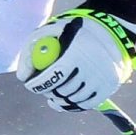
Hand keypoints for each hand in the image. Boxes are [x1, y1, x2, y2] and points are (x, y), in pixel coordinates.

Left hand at [14, 0, 135, 111]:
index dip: (37, 84)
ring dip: (60, 97)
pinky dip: (73, 104)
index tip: (30, 84)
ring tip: (55, 89)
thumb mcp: (54, 29)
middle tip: (43, 87)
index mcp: (78, 52)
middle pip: (62, 91)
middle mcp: (92, 68)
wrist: (112, 29)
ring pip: (73, 99)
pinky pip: (85, 104)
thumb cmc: (75, 30)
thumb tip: (22, 76)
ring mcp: (102, 80)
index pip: (52, 77)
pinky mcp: (109, 88)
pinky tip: (65, 99)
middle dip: (48, 91)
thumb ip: (33, 48)